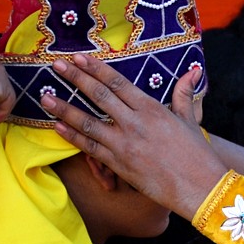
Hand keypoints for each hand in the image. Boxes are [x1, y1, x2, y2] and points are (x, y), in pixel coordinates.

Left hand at [41, 53, 227, 219]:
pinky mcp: (119, 165)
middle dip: (75, 78)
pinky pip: (89, 148)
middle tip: (56, 66)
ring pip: (87, 122)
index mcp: (153, 109)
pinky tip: (57, 126)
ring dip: (64, 108)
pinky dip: (72, 136)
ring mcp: (124, 144)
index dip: (96, 69)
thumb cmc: (197, 154)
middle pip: (99, 95)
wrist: (198, 186)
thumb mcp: (191, 120)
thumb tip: (193, 70)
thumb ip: (185, 93)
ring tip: (45, 97)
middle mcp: (135, 123)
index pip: (118, 83)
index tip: (79, 58)